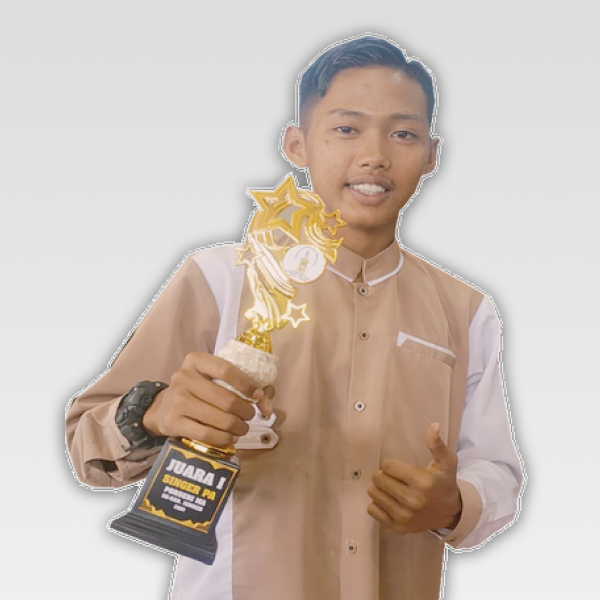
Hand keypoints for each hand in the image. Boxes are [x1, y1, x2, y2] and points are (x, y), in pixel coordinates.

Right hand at [142, 352, 273, 447]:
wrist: (162, 408)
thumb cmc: (197, 390)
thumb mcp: (213, 379)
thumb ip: (242, 386)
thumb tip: (268, 407)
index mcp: (195, 360)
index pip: (226, 370)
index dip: (247, 384)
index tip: (258, 396)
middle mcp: (183, 377)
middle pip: (225, 398)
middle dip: (245, 411)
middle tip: (250, 416)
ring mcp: (176, 400)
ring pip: (218, 418)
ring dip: (237, 427)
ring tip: (243, 428)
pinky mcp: (172, 422)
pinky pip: (206, 434)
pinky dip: (223, 438)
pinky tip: (230, 438)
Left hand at [367, 423, 461, 534]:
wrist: (450, 514)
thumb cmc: (444, 483)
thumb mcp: (446, 462)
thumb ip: (437, 444)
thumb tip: (433, 426)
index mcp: (423, 482)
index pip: (388, 466)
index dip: (391, 464)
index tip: (399, 468)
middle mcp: (412, 501)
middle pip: (378, 479)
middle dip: (383, 475)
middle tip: (394, 478)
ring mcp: (404, 517)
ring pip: (373, 494)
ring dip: (379, 489)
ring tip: (391, 488)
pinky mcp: (397, 528)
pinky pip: (372, 510)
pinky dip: (377, 504)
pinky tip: (388, 501)